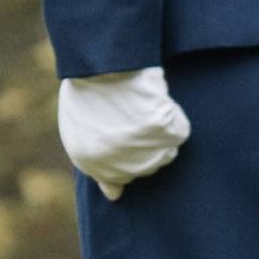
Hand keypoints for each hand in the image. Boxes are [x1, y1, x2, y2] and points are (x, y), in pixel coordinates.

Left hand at [57, 65, 188, 197]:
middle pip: (145, 167)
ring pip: (165, 153)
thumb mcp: (79, 130)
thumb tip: (115, 196)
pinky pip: (179, 130)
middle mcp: (121, 166)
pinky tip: (157, 100)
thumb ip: (96, 167)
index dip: (124, 153)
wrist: (104, 63)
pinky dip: (173, 117)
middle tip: (132, 115)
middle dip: (141, 146)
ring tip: (142, 107)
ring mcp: (147, 152)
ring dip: (158, 134)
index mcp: (91, 164)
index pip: (120, 179)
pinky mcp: (169, 134)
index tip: (125, 132)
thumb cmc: (89, 89)